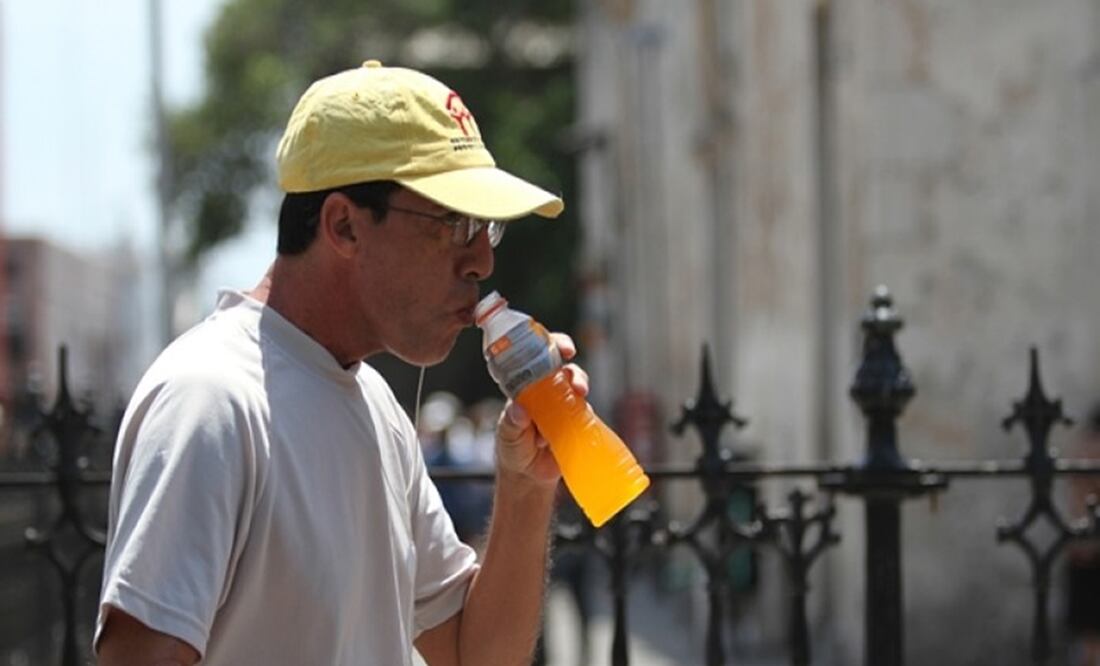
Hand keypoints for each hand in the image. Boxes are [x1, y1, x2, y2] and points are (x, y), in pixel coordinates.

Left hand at [495, 333, 588, 487]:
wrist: (529, 475)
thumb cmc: (513, 449)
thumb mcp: (507, 436)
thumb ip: (511, 423)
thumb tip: (519, 410)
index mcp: (525, 387)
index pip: (533, 357)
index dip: (544, 345)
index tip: (553, 344)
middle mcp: (546, 390)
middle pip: (560, 364)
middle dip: (565, 354)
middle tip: (569, 356)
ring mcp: (563, 404)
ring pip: (575, 383)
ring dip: (579, 380)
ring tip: (579, 391)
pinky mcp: (577, 420)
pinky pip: (585, 409)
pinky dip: (585, 408)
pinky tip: (581, 416)